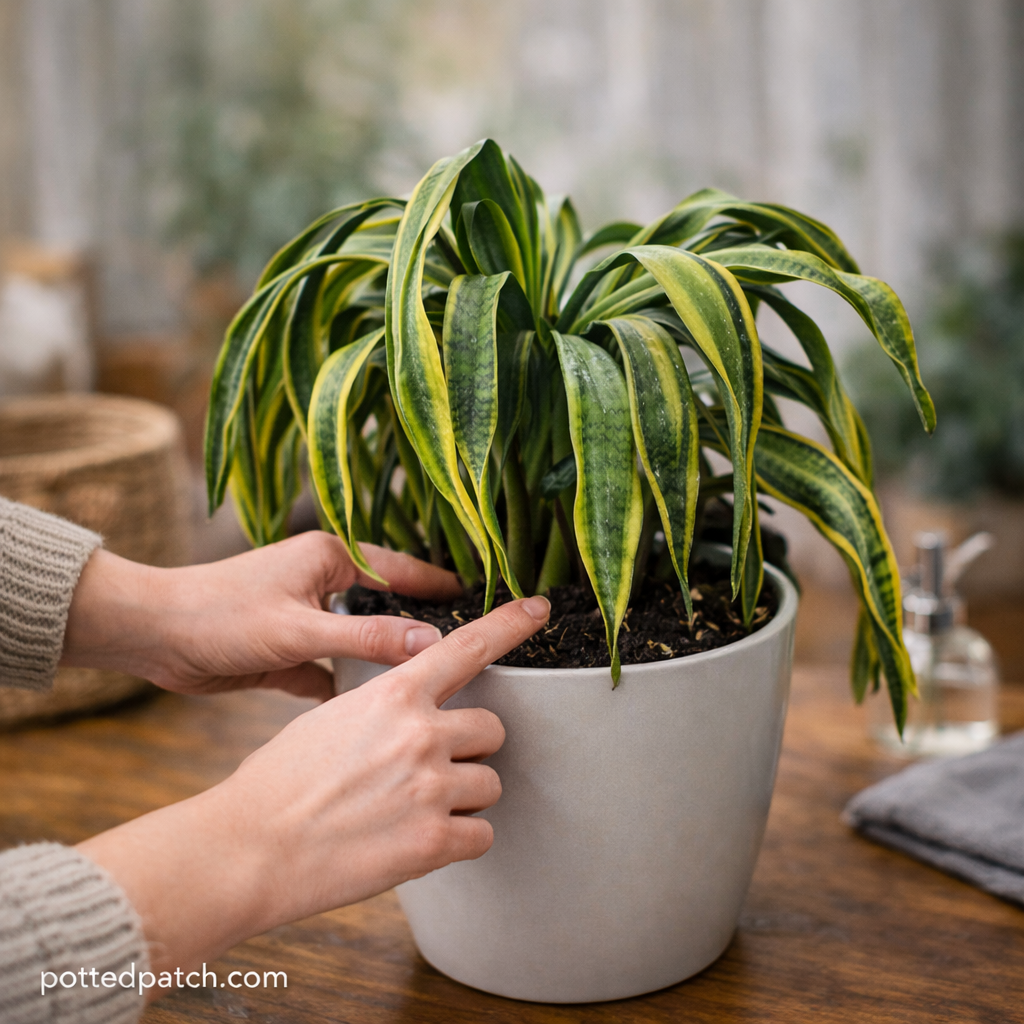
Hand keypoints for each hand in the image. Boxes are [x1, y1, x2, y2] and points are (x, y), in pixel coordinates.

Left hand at [61, 532, 461, 699]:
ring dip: (383, 657)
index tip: (483, 597)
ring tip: (429, 682)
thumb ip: (366, 638)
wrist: (152, 636)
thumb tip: (432, 645)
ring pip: (360, 637)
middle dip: (420, 624)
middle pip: (386, 604)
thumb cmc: (219, 616)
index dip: (442, 584)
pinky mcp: (289, 650)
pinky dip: (348, 683)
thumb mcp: (299, 630)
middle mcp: (321, 582)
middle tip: (466, 648)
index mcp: (329, 557)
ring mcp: (305, 615)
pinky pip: (332, 666)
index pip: (402, 569)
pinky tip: (372, 709)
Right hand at [77, 594, 550, 988]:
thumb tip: (416, 717)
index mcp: (394, 694)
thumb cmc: (278, 782)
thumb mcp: (333, 719)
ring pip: (490, 785)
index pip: (466, 648)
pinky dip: (459, 842)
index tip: (538, 609)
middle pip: (491, 730)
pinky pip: (482, 836)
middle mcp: (421, 733)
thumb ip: (387, 710)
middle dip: (470, 750)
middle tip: (428, 771)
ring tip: (412, 812)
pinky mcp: (432, 842)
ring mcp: (430, 787)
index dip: (508, 625)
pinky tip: (417, 842)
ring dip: (464, 799)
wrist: (248, 847)